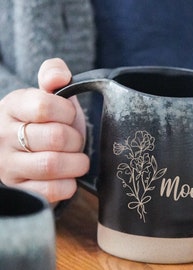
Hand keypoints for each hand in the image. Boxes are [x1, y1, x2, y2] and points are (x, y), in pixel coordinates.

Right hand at [0, 58, 88, 201]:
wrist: (33, 153)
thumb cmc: (48, 123)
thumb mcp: (51, 96)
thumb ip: (54, 76)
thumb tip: (58, 75)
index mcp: (12, 107)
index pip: (44, 106)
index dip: (68, 113)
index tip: (69, 116)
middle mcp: (3, 136)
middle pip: (55, 137)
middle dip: (76, 140)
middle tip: (75, 141)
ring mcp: (8, 166)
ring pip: (52, 165)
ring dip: (76, 163)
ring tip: (76, 159)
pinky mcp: (19, 190)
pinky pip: (51, 190)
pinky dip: (68, 184)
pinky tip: (67, 176)